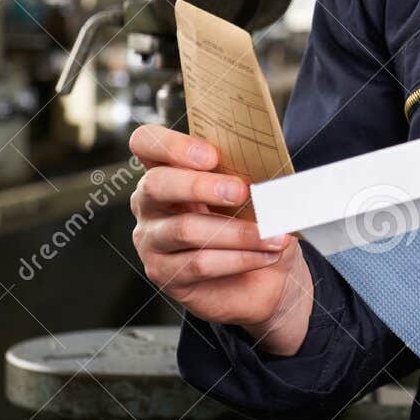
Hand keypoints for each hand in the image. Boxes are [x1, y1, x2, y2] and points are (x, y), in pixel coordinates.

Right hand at [128, 124, 312, 353]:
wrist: (266, 277)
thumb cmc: (254, 223)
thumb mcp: (256, 195)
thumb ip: (251, 178)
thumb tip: (269, 176)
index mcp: (166, 170)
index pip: (145, 143)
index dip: (171, 145)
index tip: (212, 156)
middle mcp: (149, 202)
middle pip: (157, 184)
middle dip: (201, 185)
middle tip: (242, 191)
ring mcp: (151, 240)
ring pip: (186, 229)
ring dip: (237, 231)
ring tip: (274, 234)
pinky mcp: (163, 273)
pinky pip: (199, 263)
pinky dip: (240, 258)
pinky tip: (267, 254)